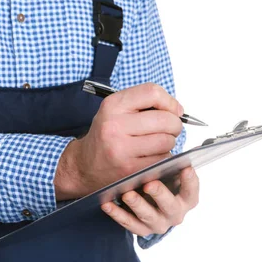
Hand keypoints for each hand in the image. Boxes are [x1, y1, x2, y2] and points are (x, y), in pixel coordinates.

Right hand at [54, 82, 182, 199]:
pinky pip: (161, 160)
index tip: (173, 110)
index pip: (152, 93)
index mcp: (112, 105)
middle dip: (174, 125)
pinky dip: (163, 158)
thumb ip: (143, 104)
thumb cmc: (106, 136)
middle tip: (169, 129)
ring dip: (169, 143)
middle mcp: (114, 125)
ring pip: (166, 141)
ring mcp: (121, 149)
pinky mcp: (129, 169)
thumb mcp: (115, 111)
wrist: (84, 165)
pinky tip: (152, 156)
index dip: (169, 101)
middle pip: (164, 119)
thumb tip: (177, 110)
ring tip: (157, 144)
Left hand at [100, 167, 199, 235]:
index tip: (186, 168)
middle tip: (150, 184)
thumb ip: (170, 166)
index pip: (192, 192)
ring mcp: (157, 223)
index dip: (191, 182)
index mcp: (186, 199)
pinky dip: (117, 213)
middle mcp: (174, 214)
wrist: (146, 198)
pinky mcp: (140, 229)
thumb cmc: (161, 180)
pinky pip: (127, 223)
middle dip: (160, 195)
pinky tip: (107, 204)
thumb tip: (173, 150)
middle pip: (171, 207)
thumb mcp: (169, 173)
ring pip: (148, 217)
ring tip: (127, 194)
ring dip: (137, 205)